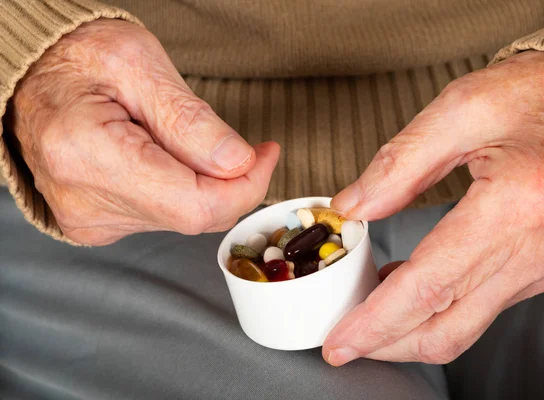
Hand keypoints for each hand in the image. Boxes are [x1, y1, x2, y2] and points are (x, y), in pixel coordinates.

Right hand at [11, 19, 278, 244]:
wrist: (35, 77)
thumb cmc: (77, 59)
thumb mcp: (138, 62)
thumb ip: (190, 119)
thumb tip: (237, 163)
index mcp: (88, 155)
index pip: (195, 204)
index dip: (246, 186)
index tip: (266, 155)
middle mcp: (84, 201)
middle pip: (193, 216)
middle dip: (232, 184)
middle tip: (244, 147)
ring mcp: (89, 219)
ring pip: (182, 219)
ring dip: (205, 184)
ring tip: (183, 139)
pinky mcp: (97, 224)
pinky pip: (163, 217)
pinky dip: (182, 190)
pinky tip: (166, 159)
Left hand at [322, 51, 543, 364]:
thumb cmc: (533, 96)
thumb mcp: (459, 108)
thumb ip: (398, 163)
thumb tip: (352, 207)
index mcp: (513, 206)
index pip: (429, 286)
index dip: (376, 320)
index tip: (339, 340)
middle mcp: (535, 248)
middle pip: (445, 327)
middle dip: (387, 343)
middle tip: (343, 341)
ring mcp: (542, 265)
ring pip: (464, 328)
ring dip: (409, 330)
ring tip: (366, 311)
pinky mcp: (541, 268)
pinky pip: (480, 307)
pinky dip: (438, 309)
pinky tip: (408, 287)